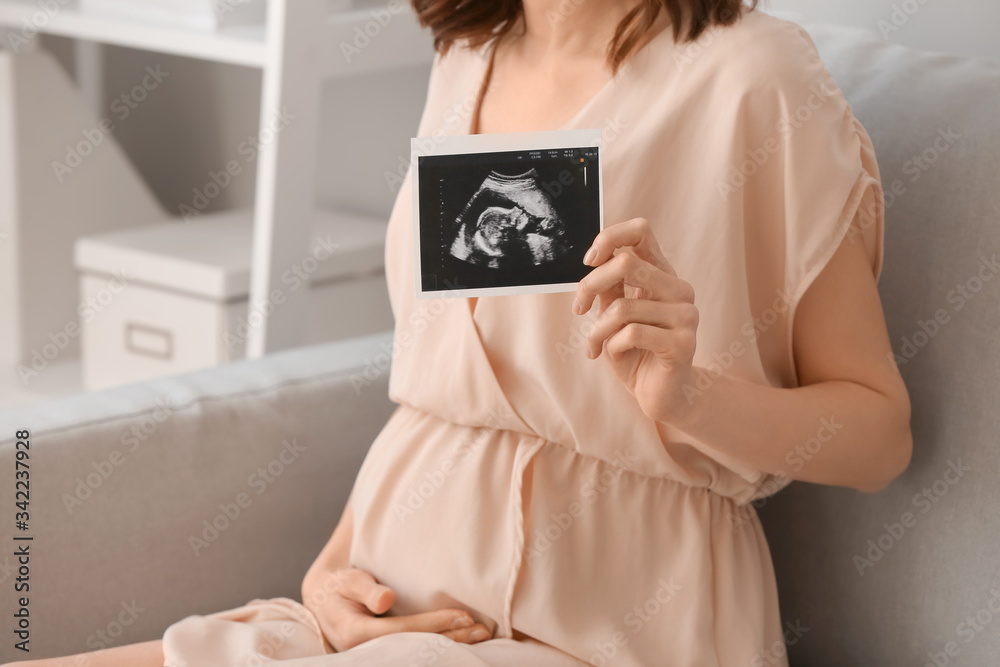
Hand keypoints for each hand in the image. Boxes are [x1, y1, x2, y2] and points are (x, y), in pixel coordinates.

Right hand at [304, 567, 491, 651]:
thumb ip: (366, 589)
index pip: (403, 631)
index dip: (434, 624)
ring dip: (451, 645)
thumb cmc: (339, 587)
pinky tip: (463, 640)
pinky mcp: (387, 653)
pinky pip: (416, 651)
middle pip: (416, 647)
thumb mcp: (348, 582)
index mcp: (356, 634)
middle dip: (451, 639)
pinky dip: (441, 644)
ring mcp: (378, 655)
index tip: (462, 615)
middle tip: (482, 630)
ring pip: (418, 653)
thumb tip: (386, 599)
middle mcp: (368, 652)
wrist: (326, 602)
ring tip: (481, 636)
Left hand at [573, 217, 699, 423]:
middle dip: (591, 285)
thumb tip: (594, 260)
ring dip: (598, 330)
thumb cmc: (635, 352)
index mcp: (663, 275)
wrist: (661, 396)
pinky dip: (612, 345)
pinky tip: (613, 355)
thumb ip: (609, 287)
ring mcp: (686, 316)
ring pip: (623, 307)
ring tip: (594, 345)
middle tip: (579, 308)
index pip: (641, 232)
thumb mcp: (614, 315)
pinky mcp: (684, 343)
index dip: (610, 238)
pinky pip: (632, 333)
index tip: (588, 261)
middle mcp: (679, 289)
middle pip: (627, 263)